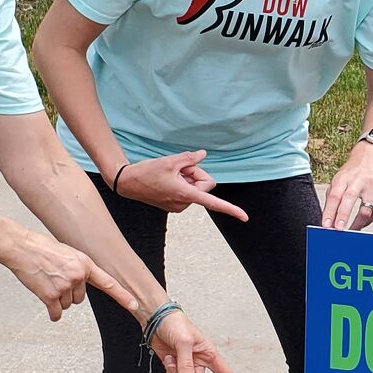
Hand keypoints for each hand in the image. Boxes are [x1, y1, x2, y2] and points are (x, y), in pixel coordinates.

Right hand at [6, 230, 135, 321]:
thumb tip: (81, 282)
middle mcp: (77, 276)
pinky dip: (52, 313)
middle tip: (55, 278)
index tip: (134, 305)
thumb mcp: (69, 253)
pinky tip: (46, 302)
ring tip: (47, 282)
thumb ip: (79, 268)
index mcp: (85, 264)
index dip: (123, 296)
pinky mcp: (50, 296)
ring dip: (58, 299)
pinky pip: (56, 312)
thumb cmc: (42, 248)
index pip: (108, 283)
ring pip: (67, 305)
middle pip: (79, 298)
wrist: (21, 247)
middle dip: (68, 292)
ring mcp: (64, 287)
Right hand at [115, 150, 247, 220]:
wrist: (127, 183)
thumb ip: (190, 158)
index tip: (245, 218)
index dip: (231, 209)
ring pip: (195, 187)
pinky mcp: (174, 205)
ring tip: (170, 174)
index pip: (214, 203)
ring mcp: (179, 206)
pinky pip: (187, 191)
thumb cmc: (147, 172)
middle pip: (204, 184)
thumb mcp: (170, 161)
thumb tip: (203, 155)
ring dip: (187, 178)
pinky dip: (181, 183)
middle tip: (179, 167)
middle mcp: (184, 203)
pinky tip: (167, 179)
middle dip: (195, 173)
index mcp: (185, 194)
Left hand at [146, 310, 248, 372]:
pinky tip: (165, 371)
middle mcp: (198, 360)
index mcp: (207, 353)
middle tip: (175, 364)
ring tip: (169, 359)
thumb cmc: (175, 324)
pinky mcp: (173, 366)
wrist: (156, 320)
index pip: (224, 372)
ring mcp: (184, 364)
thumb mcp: (184, 343)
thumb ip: (186, 364)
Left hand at [322, 140, 372, 230]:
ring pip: (366, 209)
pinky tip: (363, 223)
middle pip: (349, 199)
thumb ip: (332, 198)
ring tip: (351, 231)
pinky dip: (369, 220)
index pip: (334, 195)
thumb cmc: (353, 170)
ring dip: (358, 224)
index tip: (326, 225)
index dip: (329, 212)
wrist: (372, 154)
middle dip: (343, 217)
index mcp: (344, 177)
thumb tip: (329, 220)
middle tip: (338, 230)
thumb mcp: (339, 179)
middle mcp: (359, 180)